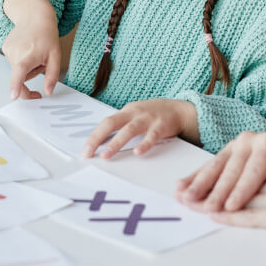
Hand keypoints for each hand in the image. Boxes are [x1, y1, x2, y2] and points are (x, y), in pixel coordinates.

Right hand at [2, 0, 60, 99]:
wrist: (35, 16)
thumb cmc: (46, 35)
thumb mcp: (55, 56)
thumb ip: (52, 76)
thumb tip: (48, 92)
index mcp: (26, 57)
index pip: (19, 76)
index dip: (16, 88)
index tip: (13, 96)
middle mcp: (13, 54)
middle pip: (21, 77)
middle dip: (33, 74)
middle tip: (42, 61)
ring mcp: (7, 51)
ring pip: (18, 70)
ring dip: (28, 66)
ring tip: (35, 51)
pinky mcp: (5, 47)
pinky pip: (15, 61)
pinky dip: (22, 59)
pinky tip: (28, 47)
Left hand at [82, 99, 196, 158]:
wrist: (179, 109)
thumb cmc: (153, 115)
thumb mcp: (135, 116)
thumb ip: (121, 126)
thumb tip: (102, 141)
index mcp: (126, 112)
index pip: (106, 123)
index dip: (95, 136)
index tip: (86, 150)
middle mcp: (134, 114)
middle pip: (112, 123)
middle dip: (98, 138)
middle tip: (89, 152)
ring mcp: (147, 119)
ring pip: (129, 130)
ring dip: (116, 143)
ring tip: (107, 155)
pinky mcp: (161, 126)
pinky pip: (151, 136)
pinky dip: (144, 144)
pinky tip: (138, 152)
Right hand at [175, 130, 265, 212]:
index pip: (253, 171)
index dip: (241, 190)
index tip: (230, 206)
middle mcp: (248, 141)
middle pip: (229, 170)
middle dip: (215, 191)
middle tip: (203, 208)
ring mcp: (235, 145)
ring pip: (214, 167)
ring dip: (197, 184)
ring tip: (184, 198)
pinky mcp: (226, 152)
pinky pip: (208, 166)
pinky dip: (194, 177)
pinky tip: (180, 186)